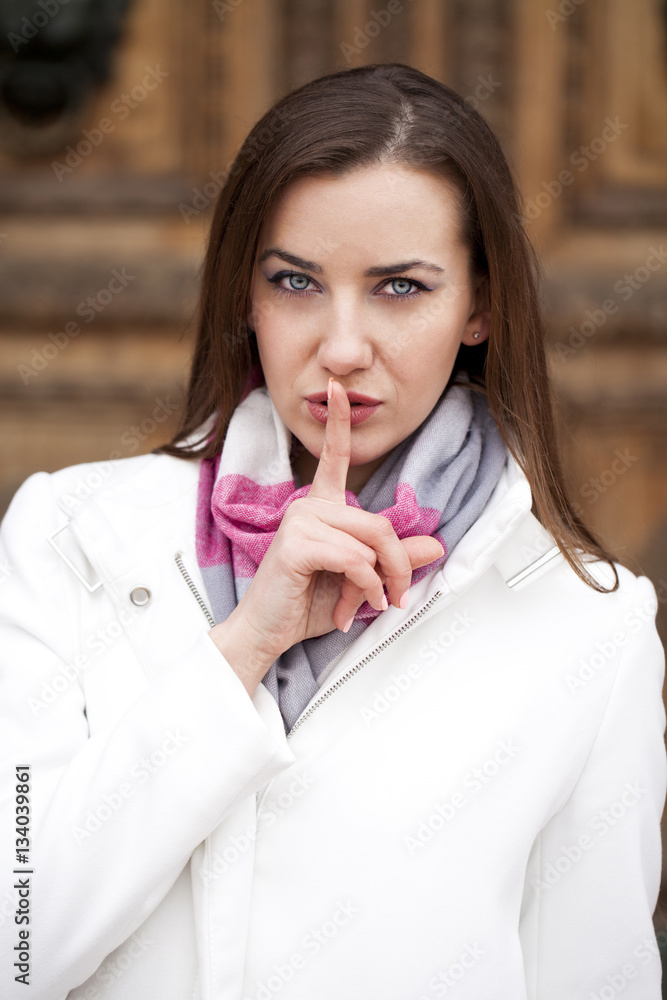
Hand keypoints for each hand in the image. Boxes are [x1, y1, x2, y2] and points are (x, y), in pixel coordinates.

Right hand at [208, 377, 444, 687]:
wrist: (267, 635)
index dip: (339, 423)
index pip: (334, 458)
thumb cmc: (303, 606)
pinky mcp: (297, 544)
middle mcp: (309, 508)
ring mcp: (300, 522)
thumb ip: (394, 561)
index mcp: (321, 509)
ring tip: (364, 604)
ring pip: (369, 541)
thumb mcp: (363, 583)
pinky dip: (366, 586)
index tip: (338, 389)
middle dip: (398, 565)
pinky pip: (354, 558)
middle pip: (378, 523)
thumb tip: (434, 545)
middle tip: (397, 596)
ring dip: (378, 582)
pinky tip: (354, 605)